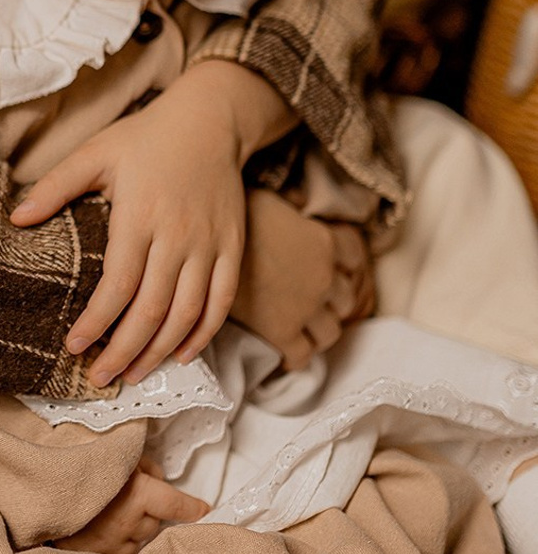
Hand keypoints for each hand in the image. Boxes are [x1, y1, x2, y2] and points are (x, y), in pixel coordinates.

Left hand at [13, 65, 270, 386]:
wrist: (210, 119)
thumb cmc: (145, 137)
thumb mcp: (95, 152)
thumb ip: (55, 187)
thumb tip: (15, 218)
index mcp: (139, 215)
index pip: (118, 284)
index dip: (96, 321)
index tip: (73, 346)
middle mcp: (177, 236)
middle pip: (152, 309)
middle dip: (124, 350)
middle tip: (99, 377)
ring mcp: (209, 244)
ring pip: (187, 313)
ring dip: (160, 351)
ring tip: (132, 375)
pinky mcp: (232, 247)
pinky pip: (221, 300)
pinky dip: (203, 333)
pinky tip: (181, 353)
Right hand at [53, 459, 208, 553]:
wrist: (29, 505)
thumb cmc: (65, 471)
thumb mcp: (100, 450)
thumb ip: (131, 458)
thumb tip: (152, 469)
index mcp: (135, 494)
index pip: (174, 502)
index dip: (191, 505)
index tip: (204, 508)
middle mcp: (130, 524)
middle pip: (156, 516)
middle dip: (150, 503)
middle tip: (128, 487)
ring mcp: (115, 547)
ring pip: (141, 536)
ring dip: (136, 523)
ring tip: (111, 507)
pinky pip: (124, 552)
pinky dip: (121, 541)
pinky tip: (104, 530)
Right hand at [232, 190, 373, 368]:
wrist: (198, 245)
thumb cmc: (230, 214)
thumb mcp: (268, 199)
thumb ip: (292, 208)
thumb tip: (300, 204)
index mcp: (323, 241)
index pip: (354, 254)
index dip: (345, 259)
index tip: (332, 261)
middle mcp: (323, 277)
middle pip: (346, 297)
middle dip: (332, 297)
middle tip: (309, 293)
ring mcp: (304, 308)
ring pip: (330, 330)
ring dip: (319, 327)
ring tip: (299, 322)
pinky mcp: (281, 333)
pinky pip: (302, 355)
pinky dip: (297, 354)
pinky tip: (284, 346)